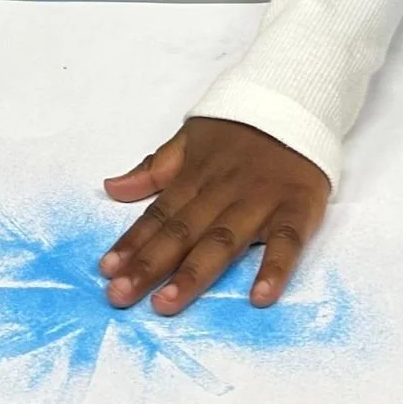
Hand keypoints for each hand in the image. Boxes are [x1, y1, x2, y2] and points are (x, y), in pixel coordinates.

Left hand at [99, 117, 329, 316]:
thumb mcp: (191, 138)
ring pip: (222, 242)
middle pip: (181, 233)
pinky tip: (260, 297)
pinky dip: (275, 268)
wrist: (296, 99)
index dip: (132, 243)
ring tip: (165, 303)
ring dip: (193, 274)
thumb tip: (111, 187)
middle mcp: (223, 192)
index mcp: (195, 177)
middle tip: (119, 296)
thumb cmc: (239, 129)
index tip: (106, 271)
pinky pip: (287, 242)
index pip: (158, 214)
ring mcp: (260, 202)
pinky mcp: (297, 209)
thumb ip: (155, 168)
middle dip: (148, 266)